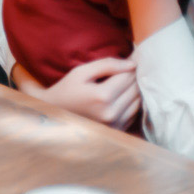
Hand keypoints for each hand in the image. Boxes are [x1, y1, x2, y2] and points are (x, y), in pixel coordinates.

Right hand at [13, 57, 139, 129]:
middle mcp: (112, 113)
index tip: (122, 63)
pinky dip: (130, 103)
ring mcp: (116, 125)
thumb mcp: (81, 72)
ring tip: (119, 85)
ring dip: (132, 91)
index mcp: (102, 96)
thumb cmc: (67, 89)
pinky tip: (118, 98)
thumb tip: (132, 64)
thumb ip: (107, 64)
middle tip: (120, 73)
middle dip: (131, 78)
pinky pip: (134, 113)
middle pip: (135, 89)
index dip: (126, 66)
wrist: (55, 113)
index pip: (128, 76)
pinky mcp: (118, 131)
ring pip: (138, 101)